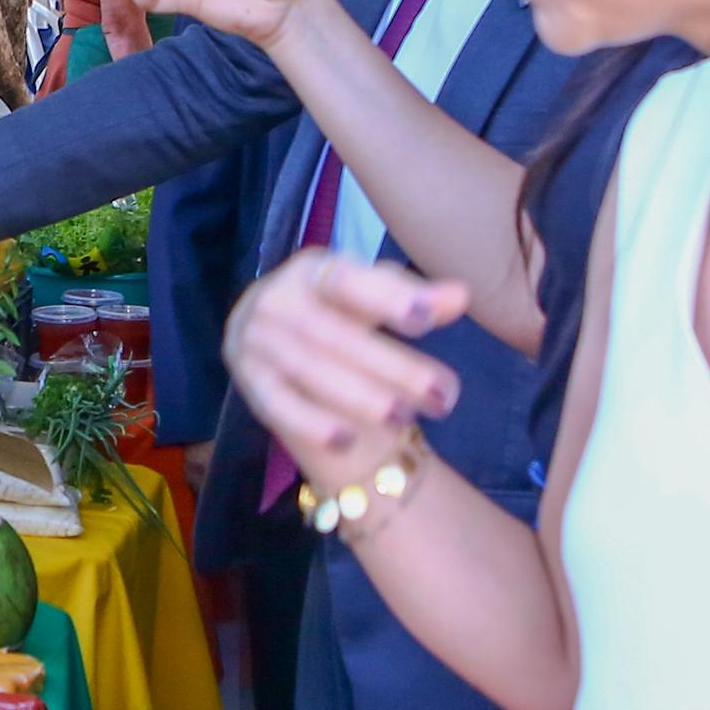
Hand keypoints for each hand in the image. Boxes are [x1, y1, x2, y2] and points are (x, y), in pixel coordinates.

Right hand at [224, 250, 464, 482]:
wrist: (281, 351)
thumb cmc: (340, 319)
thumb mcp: (377, 304)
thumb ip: (415, 300)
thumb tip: (461, 295)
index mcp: (312, 270)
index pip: (349, 281)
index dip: (387, 297)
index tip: (427, 319)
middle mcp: (276, 299)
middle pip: (337, 336)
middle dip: (393, 367)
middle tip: (443, 394)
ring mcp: (256, 341)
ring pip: (312, 371)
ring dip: (362, 397)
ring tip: (408, 417)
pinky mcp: (248, 381)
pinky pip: (278, 406)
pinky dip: (312, 423)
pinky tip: (347, 440)